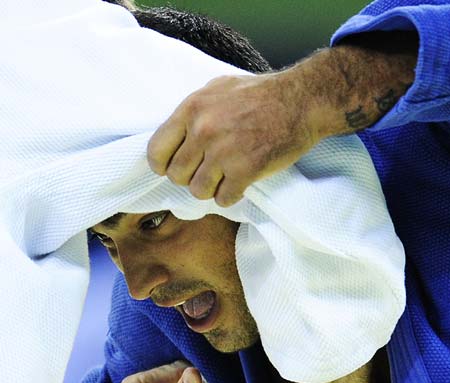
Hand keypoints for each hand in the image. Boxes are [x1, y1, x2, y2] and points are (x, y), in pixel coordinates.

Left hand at [148, 35, 416, 207]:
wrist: (302, 100)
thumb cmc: (261, 93)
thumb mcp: (218, 89)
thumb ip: (193, 112)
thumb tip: (174, 135)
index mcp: (191, 110)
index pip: (156, 151)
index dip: (164, 165)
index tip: (175, 167)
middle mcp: (203, 131)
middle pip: (177, 176)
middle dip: (190, 178)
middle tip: (207, 172)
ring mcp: (223, 153)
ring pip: (198, 191)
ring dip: (210, 189)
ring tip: (224, 178)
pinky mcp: (245, 171)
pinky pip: (223, 199)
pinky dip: (231, 195)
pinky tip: (240, 184)